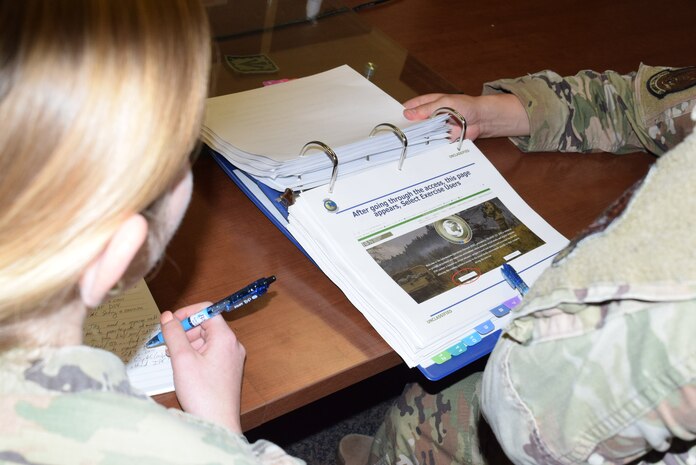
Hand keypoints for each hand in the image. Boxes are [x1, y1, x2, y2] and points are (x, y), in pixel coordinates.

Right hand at [161, 303, 245, 432]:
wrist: (218, 423)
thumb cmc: (203, 395)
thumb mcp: (182, 359)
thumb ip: (174, 334)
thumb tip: (167, 316)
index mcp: (226, 338)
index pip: (207, 310)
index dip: (186, 313)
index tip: (170, 322)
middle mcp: (233, 346)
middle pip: (207, 325)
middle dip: (185, 330)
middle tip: (167, 342)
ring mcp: (232, 359)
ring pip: (207, 340)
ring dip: (188, 343)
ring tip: (173, 356)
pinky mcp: (228, 371)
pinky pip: (211, 354)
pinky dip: (196, 355)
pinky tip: (183, 366)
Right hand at [402, 93, 529, 140]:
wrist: (481, 120)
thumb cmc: (465, 106)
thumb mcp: (443, 103)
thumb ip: (426, 109)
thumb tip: (407, 113)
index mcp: (426, 105)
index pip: (408, 109)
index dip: (398, 115)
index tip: (390, 123)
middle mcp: (427, 118)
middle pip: (412, 125)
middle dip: (405, 131)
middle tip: (395, 138)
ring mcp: (433, 130)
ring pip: (420, 136)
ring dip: (415, 141)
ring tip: (403, 147)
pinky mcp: (440, 140)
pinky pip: (430, 145)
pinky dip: (426, 148)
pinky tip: (417, 153)